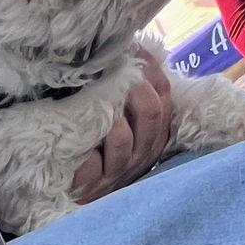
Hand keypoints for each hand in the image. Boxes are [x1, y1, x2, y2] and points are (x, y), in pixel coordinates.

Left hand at [70, 50, 174, 203]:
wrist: (79, 196)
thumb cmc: (102, 153)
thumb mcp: (124, 123)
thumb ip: (131, 96)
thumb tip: (132, 51)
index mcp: (153, 135)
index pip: (165, 97)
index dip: (152, 70)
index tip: (136, 48)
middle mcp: (141, 154)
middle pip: (152, 115)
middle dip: (137, 88)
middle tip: (120, 71)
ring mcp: (117, 171)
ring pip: (123, 139)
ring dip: (111, 116)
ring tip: (99, 101)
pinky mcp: (92, 185)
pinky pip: (93, 164)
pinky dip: (87, 149)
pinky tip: (79, 137)